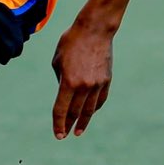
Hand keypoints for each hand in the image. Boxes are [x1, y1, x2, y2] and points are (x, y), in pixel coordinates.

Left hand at [50, 22, 113, 138]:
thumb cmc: (71, 42)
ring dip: (83, 122)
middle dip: (68, 125)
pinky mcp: (106, 80)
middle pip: (75, 112)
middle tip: (64, 134)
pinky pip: (100, 100)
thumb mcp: (57, 61)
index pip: (61, 109)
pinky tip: (89, 114)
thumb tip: (64, 93)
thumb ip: (60, 80)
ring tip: (78, 131)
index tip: (58, 135)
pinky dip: (94, 109)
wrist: (95, 30)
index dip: (58, 124)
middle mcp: (84, 86)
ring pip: (89, 110)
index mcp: (68, 82)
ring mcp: (97, 84)